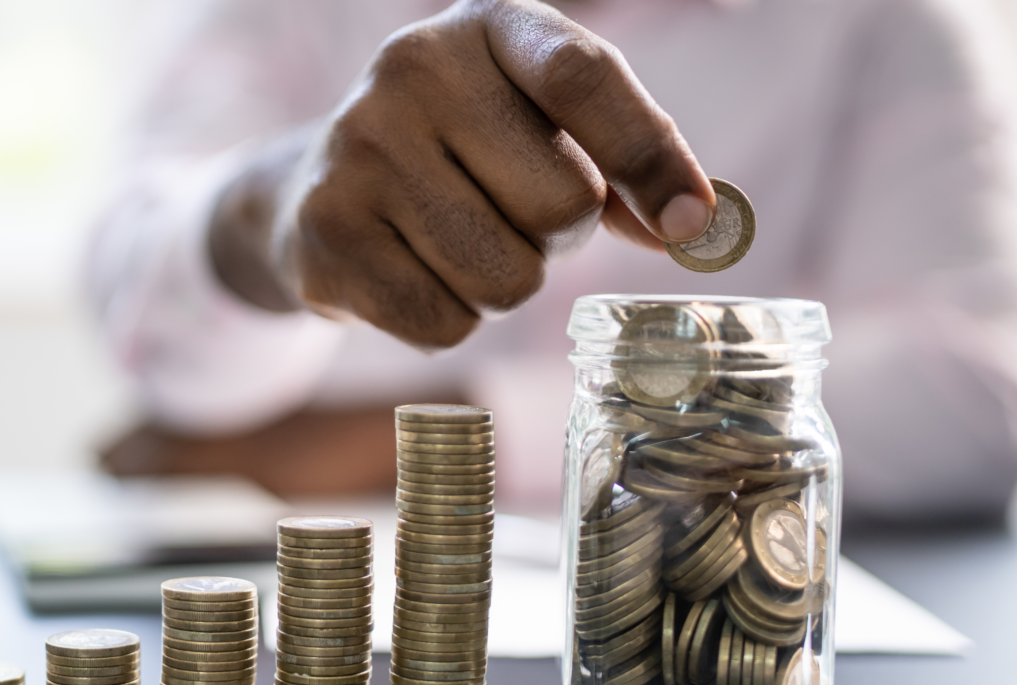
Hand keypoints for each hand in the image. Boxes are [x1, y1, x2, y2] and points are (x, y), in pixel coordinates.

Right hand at [208, 0, 715, 348]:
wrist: (319, 184)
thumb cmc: (467, 154)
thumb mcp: (546, 124)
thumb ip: (625, 163)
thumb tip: (696, 226)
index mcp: (489, 23)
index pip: (583, 78)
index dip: (649, 155)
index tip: (690, 225)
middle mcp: (415, 68)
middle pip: (560, 205)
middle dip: (557, 237)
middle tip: (510, 215)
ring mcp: (358, 146)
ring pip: (505, 278)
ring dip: (504, 284)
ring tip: (460, 241)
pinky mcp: (326, 229)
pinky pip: (444, 323)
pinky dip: (449, 320)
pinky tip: (416, 272)